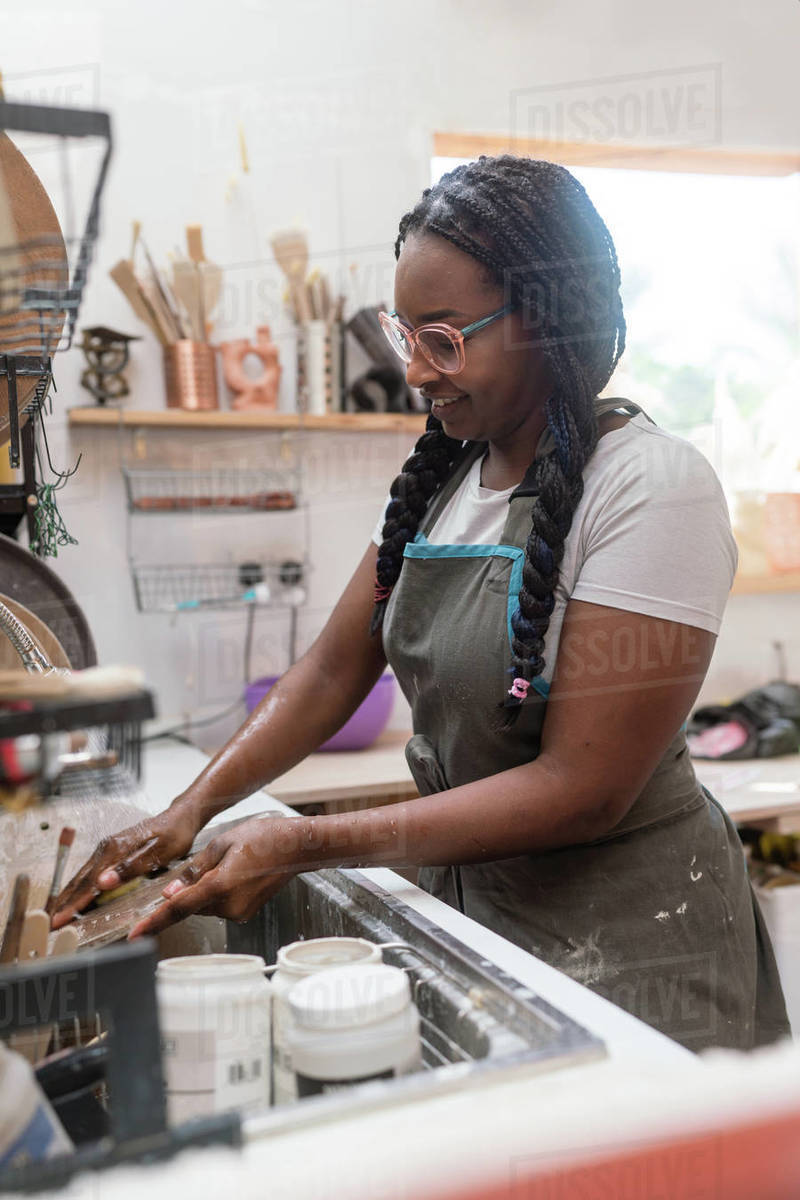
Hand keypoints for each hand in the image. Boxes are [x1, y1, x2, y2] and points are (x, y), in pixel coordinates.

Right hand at [50, 801, 201, 928]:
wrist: (181, 815)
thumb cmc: (174, 834)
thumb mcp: (159, 852)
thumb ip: (130, 868)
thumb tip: (102, 883)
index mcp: (116, 849)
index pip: (89, 882)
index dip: (74, 903)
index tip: (60, 920)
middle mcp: (107, 847)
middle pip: (81, 879)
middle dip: (65, 902)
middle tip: (50, 923)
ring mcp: (107, 848)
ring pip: (83, 875)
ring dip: (69, 895)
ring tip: (57, 913)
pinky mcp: (111, 851)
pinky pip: (90, 872)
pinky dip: (79, 887)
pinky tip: (76, 897)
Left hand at [127, 815, 300, 938]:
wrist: (298, 847)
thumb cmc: (265, 838)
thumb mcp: (222, 844)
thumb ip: (193, 870)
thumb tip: (170, 893)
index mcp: (219, 886)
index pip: (177, 909)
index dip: (153, 922)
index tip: (134, 934)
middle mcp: (229, 906)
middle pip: (192, 905)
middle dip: (190, 889)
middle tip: (212, 861)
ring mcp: (239, 913)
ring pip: (206, 905)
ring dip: (206, 889)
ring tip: (231, 863)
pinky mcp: (246, 913)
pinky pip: (221, 905)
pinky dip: (219, 892)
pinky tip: (237, 872)